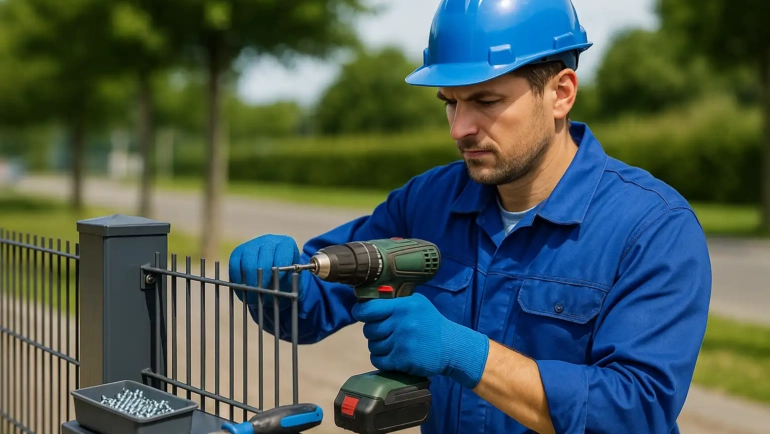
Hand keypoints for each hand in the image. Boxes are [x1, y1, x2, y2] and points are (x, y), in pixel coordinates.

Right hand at [228, 234, 304, 310]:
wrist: (274, 276)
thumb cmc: (285, 279)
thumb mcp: (290, 281)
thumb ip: (287, 281)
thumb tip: (277, 286)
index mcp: (286, 244)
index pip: (282, 255)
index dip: (278, 272)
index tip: (276, 286)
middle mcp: (269, 240)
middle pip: (263, 258)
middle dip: (262, 278)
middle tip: (262, 293)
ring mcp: (252, 244)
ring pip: (247, 260)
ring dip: (249, 280)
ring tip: (253, 294)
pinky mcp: (238, 251)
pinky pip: (234, 263)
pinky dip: (238, 277)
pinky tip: (243, 287)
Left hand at [351, 293, 489, 388]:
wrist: (452, 347)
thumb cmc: (432, 324)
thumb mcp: (417, 304)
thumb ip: (395, 302)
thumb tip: (367, 301)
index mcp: (404, 306)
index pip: (369, 308)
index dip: (360, 311)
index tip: (361, 313)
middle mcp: (402, 322)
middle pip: (369, 329)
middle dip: (373, 332)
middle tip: (385, 333)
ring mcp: (402, 342)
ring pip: (372, 346)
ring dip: (379, 347)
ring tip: (392, 345)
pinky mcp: (403, 360)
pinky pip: (378, 360)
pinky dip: (382, 360)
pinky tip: (392, 356)